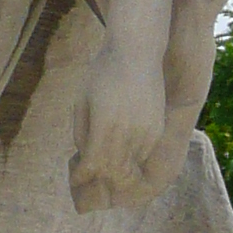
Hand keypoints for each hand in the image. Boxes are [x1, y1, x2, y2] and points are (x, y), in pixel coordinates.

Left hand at [70, 37, 176, 212]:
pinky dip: (130, 161)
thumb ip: (81, 133)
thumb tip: (85, 158)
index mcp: (106, 124)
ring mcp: (146, 132)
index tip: (76, 175)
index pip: (94, 164)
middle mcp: (129, 131)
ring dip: (116, 172)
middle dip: (99, 178)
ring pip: (130, 167)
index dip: (83, 174)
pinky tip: (120, 155)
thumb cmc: (102, 75)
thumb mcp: (82, 101)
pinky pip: (142, 156)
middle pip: (113, 171)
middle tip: (89, 177)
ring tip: (103, 167)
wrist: (137, 54)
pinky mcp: (156, 130)